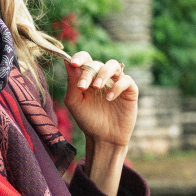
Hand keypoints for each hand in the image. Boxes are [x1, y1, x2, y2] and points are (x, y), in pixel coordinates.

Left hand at [63, 52, 138, 195]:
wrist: (103, 137)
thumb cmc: (87, 119)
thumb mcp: (75, 102)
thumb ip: (72, 82)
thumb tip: (66, 61)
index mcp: (88, 77)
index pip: (85, 60)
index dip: (80, 57)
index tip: (73, 63)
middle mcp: (103, 77)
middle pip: (97, 64)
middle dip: (88, 73)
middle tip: (82, 87)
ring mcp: (117, 81)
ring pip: (113, 65)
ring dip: (103, 73)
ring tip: (96, 87)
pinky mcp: (129, 90)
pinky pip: (126, 80)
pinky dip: (117, 87)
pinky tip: (109, 98)